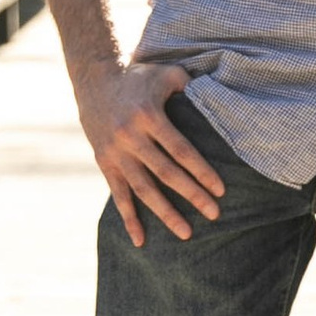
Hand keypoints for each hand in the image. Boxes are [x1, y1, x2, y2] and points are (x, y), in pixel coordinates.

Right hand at [76, 60, 224, 246]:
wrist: (94, 80)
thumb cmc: (140, 77)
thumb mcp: (166, 73)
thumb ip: (191, 87)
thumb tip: (219, 100)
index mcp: (149, 116)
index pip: (181, 150)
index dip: (201, 171)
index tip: (220, 190)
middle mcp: (130, 137)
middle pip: (166, 173)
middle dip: (192, 195)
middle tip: (214, 214)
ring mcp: (115, 153)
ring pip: (143, 189)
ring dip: (165, 213)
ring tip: (186, 233)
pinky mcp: (104, 163)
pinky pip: (118, 195)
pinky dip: (128, 219)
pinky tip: (141, 241)